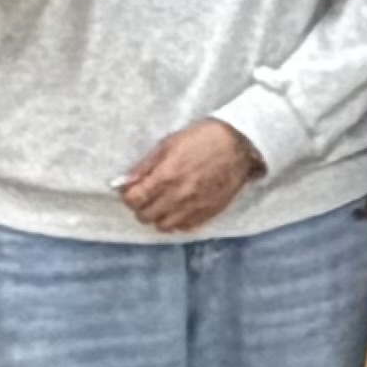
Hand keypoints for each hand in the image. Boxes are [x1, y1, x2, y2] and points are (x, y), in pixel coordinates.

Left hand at [117, 121, 263, 234]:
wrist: (242, 144)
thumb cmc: (204, 138)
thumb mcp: (169, 144)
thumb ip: (145, 166)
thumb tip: (125, 183)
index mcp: (166, 177)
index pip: (133, 200)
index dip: (129, 195)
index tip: (133, 190)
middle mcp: (178, 197)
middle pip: (145, 216)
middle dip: (141, 207)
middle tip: (148, 196)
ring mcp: (195, 207)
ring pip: (163, 226)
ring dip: (159, 216)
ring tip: (164, 204)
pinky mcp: (209, 212)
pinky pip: (185, 227)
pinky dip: (178, 221)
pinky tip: (181, 208)